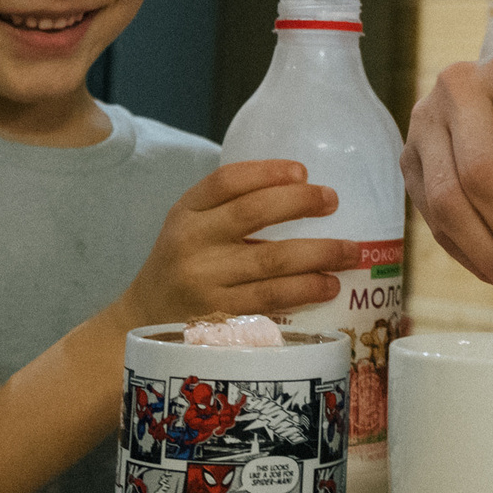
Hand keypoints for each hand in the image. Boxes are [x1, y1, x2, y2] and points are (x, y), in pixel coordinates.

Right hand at [115, 161, 354, 328]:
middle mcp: (192, 243)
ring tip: (349, 251)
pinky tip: (327, 285)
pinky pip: (270, 299)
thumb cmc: (181, 264)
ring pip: (271, 261)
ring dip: (318, 254)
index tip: (302, 171)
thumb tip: (299, 189)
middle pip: (253, 214)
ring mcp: (205, 282)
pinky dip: (304, 290)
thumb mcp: (189, 226)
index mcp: (185, 213)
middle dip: (301, 204)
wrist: (143, 321)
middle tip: (332, 201)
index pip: (226, 181)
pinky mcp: (219, 316)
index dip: (268, 171)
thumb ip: (228, 207)